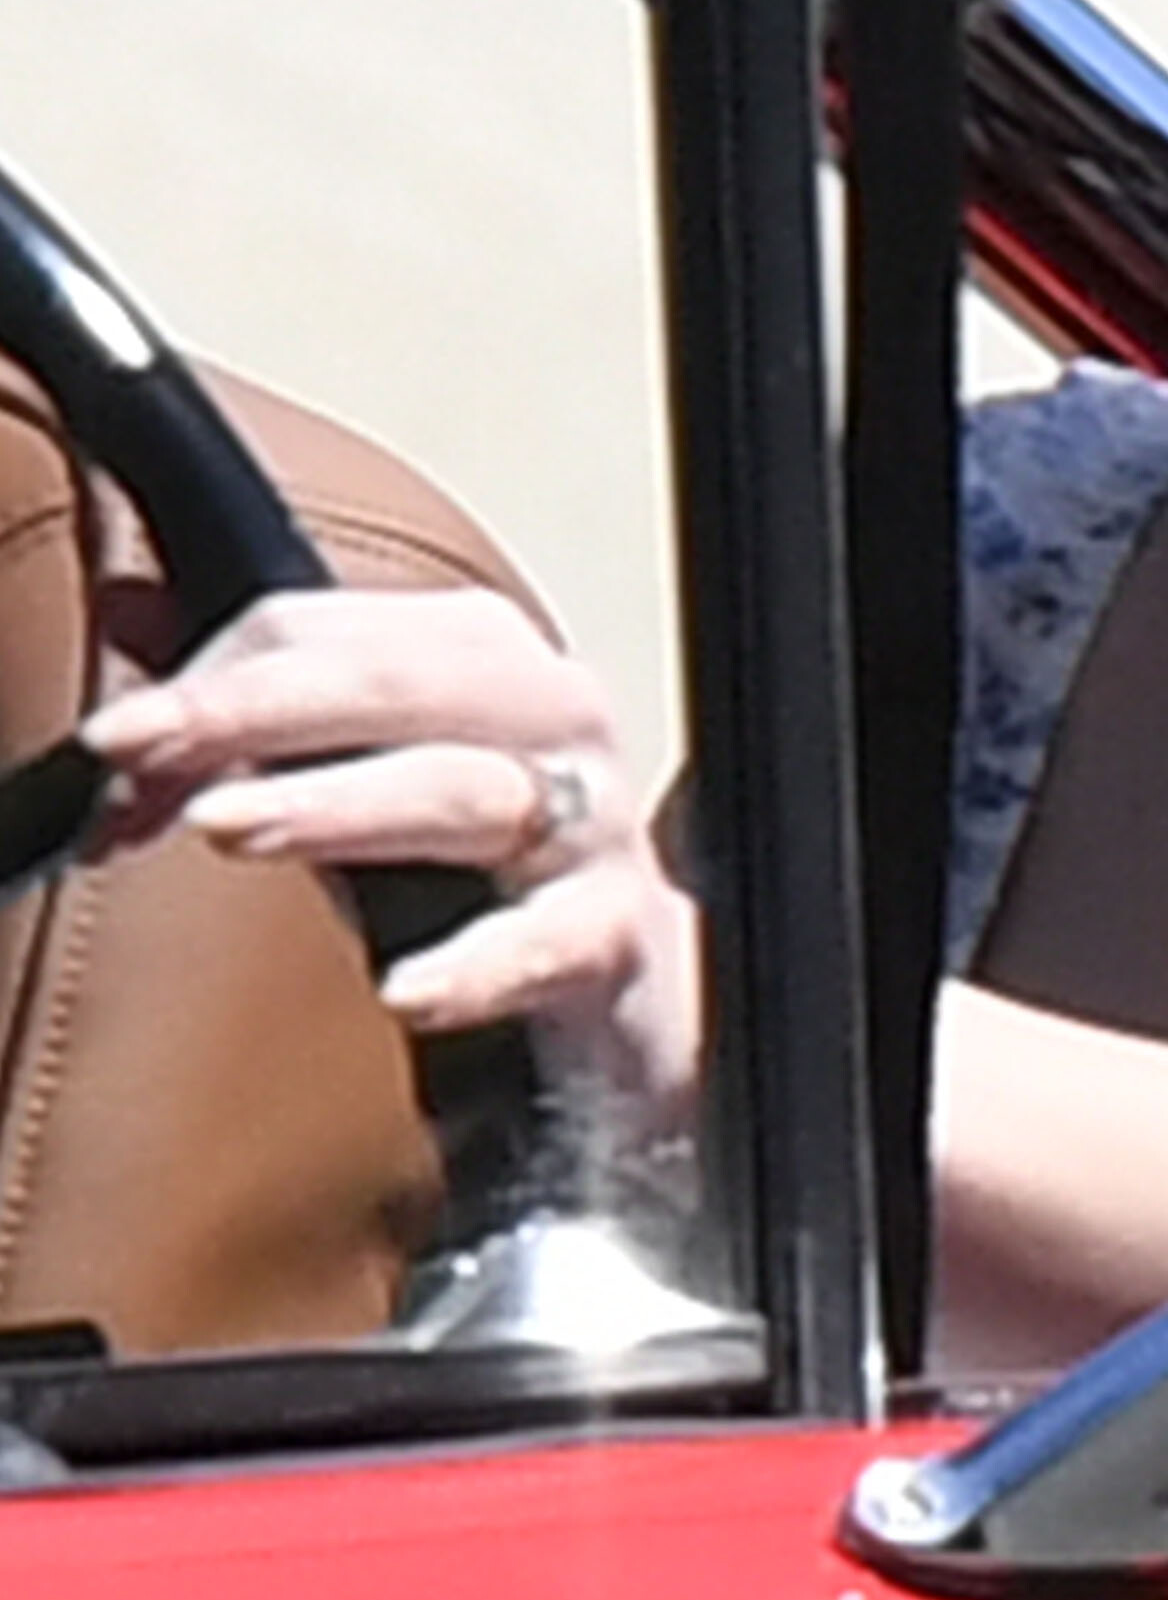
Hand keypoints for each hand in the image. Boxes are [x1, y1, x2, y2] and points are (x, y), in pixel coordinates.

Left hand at [80, 588, 700, 1117]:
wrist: (621, 986)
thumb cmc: (480, 874)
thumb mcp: (357, 778)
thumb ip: (258, 712)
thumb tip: (131, 610)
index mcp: (482, 658)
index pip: (329, 631)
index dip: (211, 679)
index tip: (113, 746)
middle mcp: (549, 718)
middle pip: (403, 681)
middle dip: (256, 706)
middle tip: (135, 745)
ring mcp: (591, 824)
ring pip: (470, 792)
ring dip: (343, 804)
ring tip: (229, 827)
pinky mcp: (616, 936)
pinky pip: (553, 943)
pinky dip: (482, 964)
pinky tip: (408, 989)